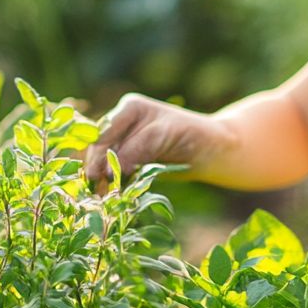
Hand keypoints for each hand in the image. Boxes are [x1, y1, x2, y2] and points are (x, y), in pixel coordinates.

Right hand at [83, 93, 233, 186]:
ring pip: (102, 161)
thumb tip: (112, 168)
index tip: (100, 175)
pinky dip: (109, 184)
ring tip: (98, 198)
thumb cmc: (194, 135)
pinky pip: (113, 172)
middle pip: (100, 147)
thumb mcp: (165, 135)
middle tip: (95, 192)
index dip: (100, 153)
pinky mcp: (130, 161)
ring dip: (99, 179)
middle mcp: (123, 123)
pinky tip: (106, 197)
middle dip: (96, 168)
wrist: (212, 151)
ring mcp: (125, 142)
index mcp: (131, 108)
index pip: (106, 131)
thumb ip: (139, 147)